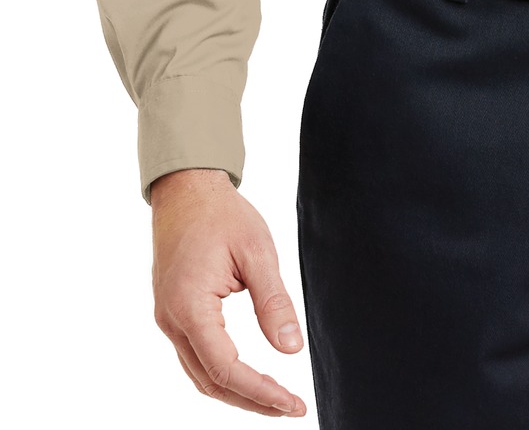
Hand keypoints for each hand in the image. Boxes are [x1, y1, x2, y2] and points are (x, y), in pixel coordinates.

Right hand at [150, 167, 306, 415]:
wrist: (186, 188)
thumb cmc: (221, 214)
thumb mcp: (257, 251)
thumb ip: (273, 302)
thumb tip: (291, 348)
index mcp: (190, 306)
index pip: (226, 369)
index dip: (261, 392)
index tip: (293, 404)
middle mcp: (171, 320)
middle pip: (210, 382)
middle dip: (251, 401)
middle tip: (290, 407)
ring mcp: (167, 318)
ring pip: (200, 374)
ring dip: (236, 391)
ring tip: (275, 398)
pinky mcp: (172, 313)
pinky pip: (195, 356)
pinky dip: (222, 373)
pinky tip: (249, 374)